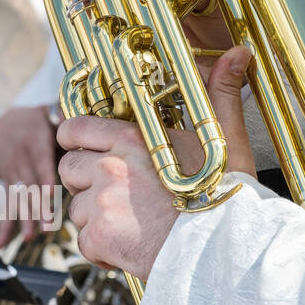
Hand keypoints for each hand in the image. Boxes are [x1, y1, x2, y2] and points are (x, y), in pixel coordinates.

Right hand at [0, 105, 58, 248]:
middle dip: (37, 206)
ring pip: (17, 197)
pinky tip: (0, 244)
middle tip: (47, 226)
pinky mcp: (5, 185)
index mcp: (35, 140)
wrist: (4, 124)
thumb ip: (67, 120)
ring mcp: (11, 173)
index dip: (44, 177)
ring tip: (30, 236)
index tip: (50, 194)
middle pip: (29, 184)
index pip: (40, 160)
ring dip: (23, 218)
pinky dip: (2, 226)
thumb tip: (93, 121)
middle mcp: (20, 157)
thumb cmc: (41, 123)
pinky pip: (4, 206)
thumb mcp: (51, 115)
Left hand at [57, 46, 254, 280]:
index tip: (83, 151)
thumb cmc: (225, 193)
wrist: (221, 246)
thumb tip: (238, 53)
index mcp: (131, 138)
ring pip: (76, 210)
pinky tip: (128, 248)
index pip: (73, 129)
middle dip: (82, 182)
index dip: (73, 141)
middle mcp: (110, 167)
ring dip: (95, 219)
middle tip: (110, 194)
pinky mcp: (100, 237)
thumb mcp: (223, 138)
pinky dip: (102, 250)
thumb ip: (220, 95)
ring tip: (129, 224)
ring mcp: (102, 203)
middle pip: (66, 168)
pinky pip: (85, 244)